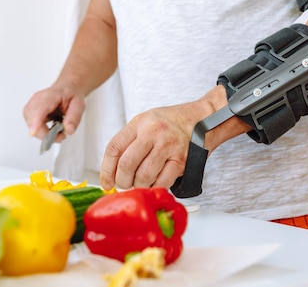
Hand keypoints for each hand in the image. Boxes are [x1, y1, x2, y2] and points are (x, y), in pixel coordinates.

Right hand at [23, 84, 85, 140]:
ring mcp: (32, 105)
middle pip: (33, 119)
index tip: (33, 133)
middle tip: (60, 135)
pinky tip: (50, 128)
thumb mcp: (79, 105)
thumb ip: (74, 117)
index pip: (40, 108)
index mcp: (51, 95)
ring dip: (43, 133)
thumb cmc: (70, 96)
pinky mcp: (30, 112)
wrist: (66, 90)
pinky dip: (41, 130)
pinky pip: (31, 125)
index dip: (35, 121)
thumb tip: (69, 129)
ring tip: (57, 130)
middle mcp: (38, 99)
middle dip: (45, 133)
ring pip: (30, 124)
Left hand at [100, 99, 216, 190]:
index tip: (106, 181)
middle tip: (124, 184)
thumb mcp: (145, 122)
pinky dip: (154, 188)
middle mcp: (153, 133)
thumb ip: (128, 142)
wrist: (201, 119)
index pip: (114, 148)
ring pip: (143, 176)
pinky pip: (162, 182)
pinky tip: (153, 184)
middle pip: (126, 164)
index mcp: (140, 123)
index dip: (106, 170)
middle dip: (122, 181)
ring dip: (138, 186)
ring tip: (140, 184)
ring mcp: (168, 146)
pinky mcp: (181, 160)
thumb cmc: (170, 123)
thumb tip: (112, 171)